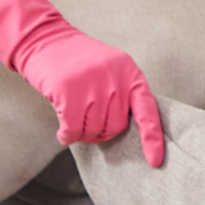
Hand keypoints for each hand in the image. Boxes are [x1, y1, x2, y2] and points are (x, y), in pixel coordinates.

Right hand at [0, 0, 164, 165]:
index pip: (148, 109)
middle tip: (85, 122)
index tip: (156, 162)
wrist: (49, 42)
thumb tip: (126, 130)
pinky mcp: (69, 91)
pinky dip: (65, 135)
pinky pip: (71, 130)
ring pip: (92, 131)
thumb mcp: (109, 71)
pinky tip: (62, 129)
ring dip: (80, 133)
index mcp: (130, 72)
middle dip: (100, 132)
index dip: (152, 137)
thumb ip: (120, 94)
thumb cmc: (80, 64)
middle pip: (115, 127)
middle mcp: (116, 77)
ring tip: (73, 118)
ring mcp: (93, 83)